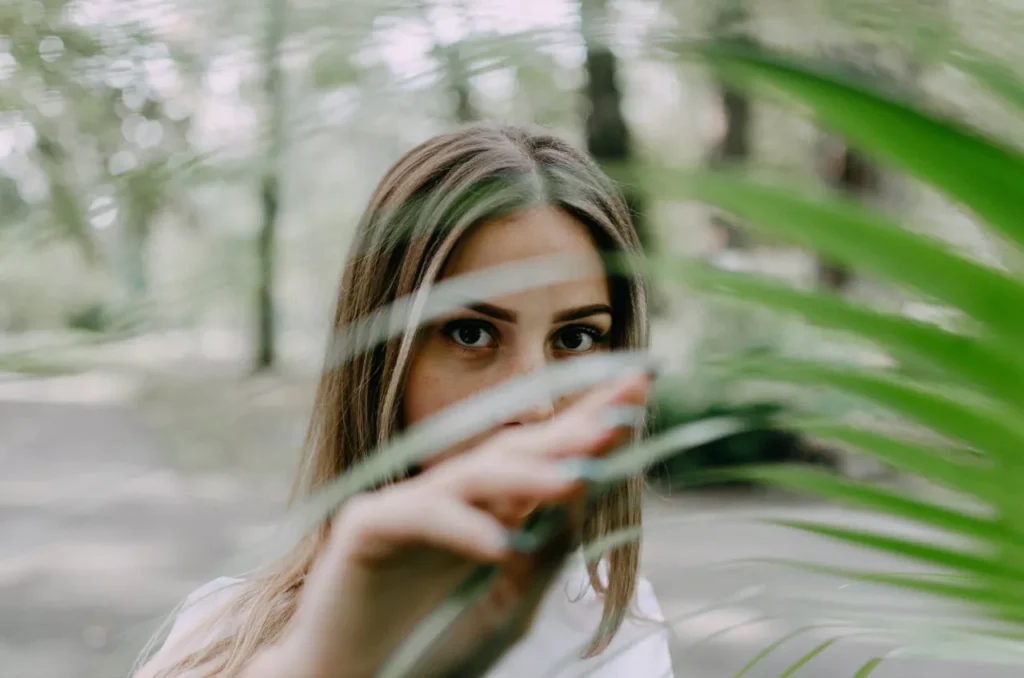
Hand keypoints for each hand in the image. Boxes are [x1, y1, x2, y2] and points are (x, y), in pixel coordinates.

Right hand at [257, 372, 650, 677]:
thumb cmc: (433, 648)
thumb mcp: (512, 603)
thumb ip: (549, 548)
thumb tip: (592, 484)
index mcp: (494, 512)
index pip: (551, 457)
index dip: (593, 421)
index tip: (642, 389)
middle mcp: (459, 498)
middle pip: (521, 450)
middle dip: (574, 426)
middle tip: (626, 402)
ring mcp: (413, 506)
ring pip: (476, 475)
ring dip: (530, 475)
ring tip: (580, 473)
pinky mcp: (368, 526)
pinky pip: (424, 516)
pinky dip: (465, 529)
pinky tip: (506, 544)